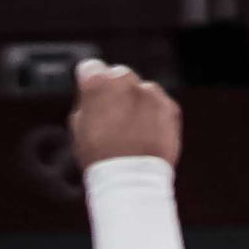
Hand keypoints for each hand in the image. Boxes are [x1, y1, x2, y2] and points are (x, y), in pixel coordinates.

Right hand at [67, 58, 181, 169]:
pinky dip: (155, 114)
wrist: (131, 180)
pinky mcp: (169, 107)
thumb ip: (88, 100)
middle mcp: (124, 80)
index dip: (90, 83)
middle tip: (115, 117)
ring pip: (142, 89)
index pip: (91, 68)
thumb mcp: (79, 125)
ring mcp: (149, 92)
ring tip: (133, 129)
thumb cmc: (99, 156)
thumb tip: (95, 93)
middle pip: (119, 76)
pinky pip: (160, 104)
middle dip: (117, 91)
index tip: (93, 96)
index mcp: (97, 81)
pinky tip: (148, 133)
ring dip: (138, 102)